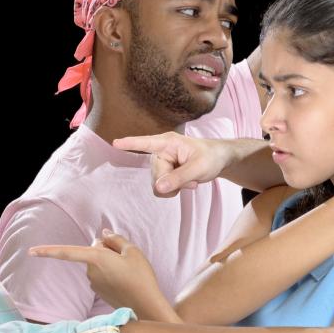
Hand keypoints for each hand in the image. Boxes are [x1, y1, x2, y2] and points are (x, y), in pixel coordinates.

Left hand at [30, 231, 174, 320]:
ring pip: (97, 263)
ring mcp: (94, 282)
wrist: (145, 304)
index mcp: (96, 258)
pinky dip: (110, 273)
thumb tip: (104, 234)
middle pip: (93, 250)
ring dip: (108, 262)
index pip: (67, 252)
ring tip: (128, 270)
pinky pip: (102, 274)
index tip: (31, 252)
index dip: (48, 251)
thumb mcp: (133, 251)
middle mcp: (90, 271)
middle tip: (125, 256)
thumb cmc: (140, 276)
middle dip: (105, 249)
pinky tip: (125, 279)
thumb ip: (116, 239)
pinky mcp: (99, 290)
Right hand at [112, 132, 236, 196]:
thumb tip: (158, 188)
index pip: (146, 143)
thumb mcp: (199, 168)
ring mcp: (161, 163)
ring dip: (175, 187)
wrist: (218, 161)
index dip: (130, 143)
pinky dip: (174, 189)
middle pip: (156, 176)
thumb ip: (179, 177)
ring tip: (191, 179)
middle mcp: (161, 152)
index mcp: (168, 143)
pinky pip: (162, 188)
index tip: (115, 143)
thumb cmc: (210, 157)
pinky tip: (186, 183)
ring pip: (157, 185)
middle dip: (173, 183)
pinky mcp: (164, 173)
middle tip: (192, 179)